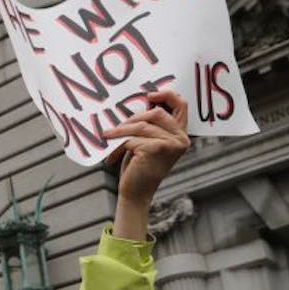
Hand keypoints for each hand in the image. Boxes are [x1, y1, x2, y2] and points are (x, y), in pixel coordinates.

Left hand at [102, 89, 189, 239]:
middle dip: (132, 119)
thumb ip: (151, 125)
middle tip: (115, 129)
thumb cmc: (139, 167)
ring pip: (141, 126)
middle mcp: (180, 139)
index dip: (167, 95)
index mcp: (181, 134)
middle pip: (156, 113)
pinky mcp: (157, 149)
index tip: (149, 95)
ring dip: (120, 132)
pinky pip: (132, 139)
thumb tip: (143, 101)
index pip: (181, 105)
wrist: (135, 194)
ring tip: (107, 138)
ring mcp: (171, 144)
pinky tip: (111, 157)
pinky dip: (118, 147)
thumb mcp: (148, 142)